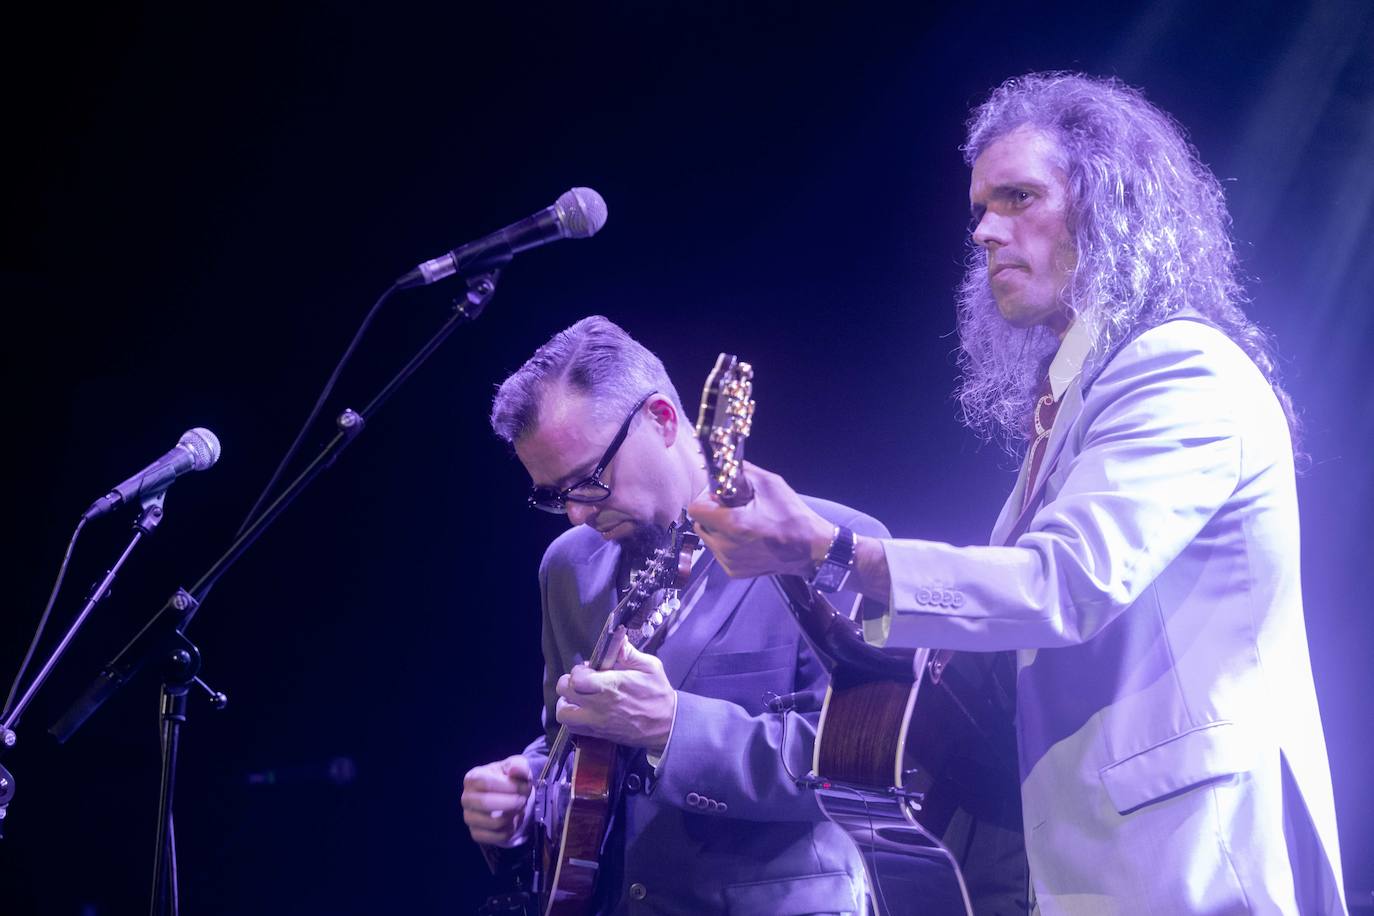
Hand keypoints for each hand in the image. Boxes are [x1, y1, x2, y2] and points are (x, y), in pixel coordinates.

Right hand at [461, 754, 532, 846]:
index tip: (525, 787)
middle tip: (523, 799)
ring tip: (518, 808)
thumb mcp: (518, 766)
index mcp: (472, 778)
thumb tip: (514, 770)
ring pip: (494, 823)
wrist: (509, 796)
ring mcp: (469, 818)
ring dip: (513, 816)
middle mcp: (466, 798)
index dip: (509, 786)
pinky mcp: (477, 834)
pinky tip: (512, 820)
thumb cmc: (510, 778)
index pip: (486, 783)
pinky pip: (497, 837)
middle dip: (512, 802)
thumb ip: (519, 765)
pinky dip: (511, 830)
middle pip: (486, 803)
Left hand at [556, 642, 676, 752]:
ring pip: (563, 714)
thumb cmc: (658, 694)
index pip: (577, 678)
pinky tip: (584, 711)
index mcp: (611, 686)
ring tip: (578, 698)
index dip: (579, 671)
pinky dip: (573, 719)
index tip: (589, 670)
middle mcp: (599, 705)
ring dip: (567, 703)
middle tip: (582, 682)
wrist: (667, 725)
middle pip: (565, 692)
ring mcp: (597, 722)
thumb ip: (629, 653)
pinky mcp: (598, 734)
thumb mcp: (650, 666)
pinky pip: (573, 729)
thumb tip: (617, 640)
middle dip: (570, 683)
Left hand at [688, 462, 833, 578]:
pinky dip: (728, 544)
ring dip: (719, 529)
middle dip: (712, 514)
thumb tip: (724, 466)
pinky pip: (720, 552)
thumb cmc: (792, 516)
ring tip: (743, 524)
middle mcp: (726, 546)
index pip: (696, 509)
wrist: (810, 549)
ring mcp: (729, 562)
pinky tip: (748, 539)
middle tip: (734, 509)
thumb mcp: (769, 484)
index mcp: (732, 524)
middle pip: (701, 524)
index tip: (720, 497)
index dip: (706, 499)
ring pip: (709, 539)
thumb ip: (742, 472)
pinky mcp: (734, 572)